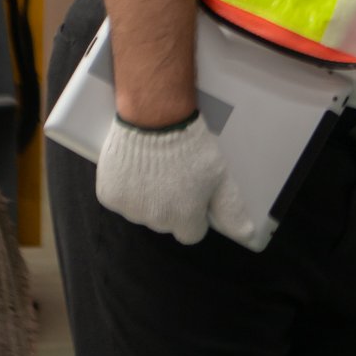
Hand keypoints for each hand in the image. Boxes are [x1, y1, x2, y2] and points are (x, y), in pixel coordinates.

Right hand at [96, 112, 262, 246]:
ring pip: (142, 212)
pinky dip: (127, 188)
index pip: (191, 232)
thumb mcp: (221, 176)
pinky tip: (136, 169)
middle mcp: (155, 221)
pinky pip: (121, 200)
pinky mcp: (108, 196)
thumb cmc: (191, 147)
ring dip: (148, 198)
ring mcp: (129, 209)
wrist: (154, 119)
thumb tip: (246, 236)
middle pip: (167, 222)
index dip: (196, 214)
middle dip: (172, 205)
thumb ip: (231, 210)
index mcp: (183, 219)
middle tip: (176, 175)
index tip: (195, 193)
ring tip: (156, 169)